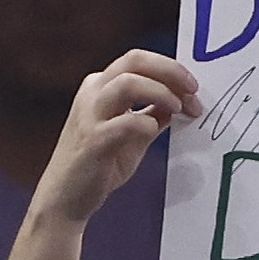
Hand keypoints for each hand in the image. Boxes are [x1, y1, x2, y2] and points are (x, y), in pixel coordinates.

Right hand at [3, 52, 200, 259]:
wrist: (65, 198)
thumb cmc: (98, 164)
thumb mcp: (131, 134)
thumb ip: (151, 115)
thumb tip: (179, 102)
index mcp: (100, 86)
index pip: (138, 61)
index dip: (170, 69)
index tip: (193, 88)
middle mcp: (92, 93)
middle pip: (134, 61)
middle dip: (170, 71)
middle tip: (193, 89)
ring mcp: (90, 115)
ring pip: (127, 83)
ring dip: (160, 92)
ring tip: (178, 109)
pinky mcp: (93, 141)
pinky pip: (126, 122)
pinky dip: (146, 123)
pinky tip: (153, 131)